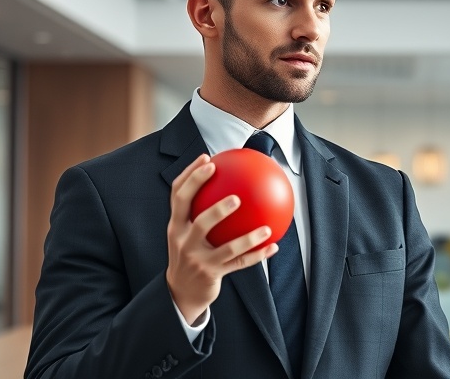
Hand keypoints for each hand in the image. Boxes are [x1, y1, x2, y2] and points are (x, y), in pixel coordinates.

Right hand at [166, 154, 278, 323]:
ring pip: (226, 249)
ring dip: (249, 239)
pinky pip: (240, 264)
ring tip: (266, 228)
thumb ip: (199, 208)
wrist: (180, 290)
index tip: (207, 159)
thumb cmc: (190, 250)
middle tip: (237, 197)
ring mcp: (197, 260)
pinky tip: (273, 246)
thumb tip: (227, 177)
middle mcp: (183, 241)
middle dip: (218, 210)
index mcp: (176, 225)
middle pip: (200, 223)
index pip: (178, 196)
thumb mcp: (186, 231)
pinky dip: (258, 255)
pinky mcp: (212, 274)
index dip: (190, 176)